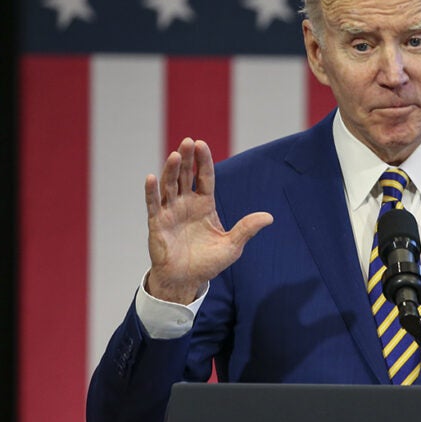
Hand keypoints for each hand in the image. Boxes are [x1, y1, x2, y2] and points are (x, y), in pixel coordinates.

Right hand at [144, 138, 272, 303]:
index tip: (202, 144)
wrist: (186, 281)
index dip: (203, 161)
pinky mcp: (157, 223)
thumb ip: (246, 229)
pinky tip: (151, 177)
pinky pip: (153, 205)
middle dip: (187, 158)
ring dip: (171, 170)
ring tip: (175, 155)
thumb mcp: (232, 246)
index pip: (204, 177)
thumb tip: (269, 217)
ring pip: (169, 186)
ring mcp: (171, 212)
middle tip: (188, 141)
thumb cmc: (208, 263)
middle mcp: (186, 204)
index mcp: (204, 204)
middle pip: (185, 175)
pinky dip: (151, 191)